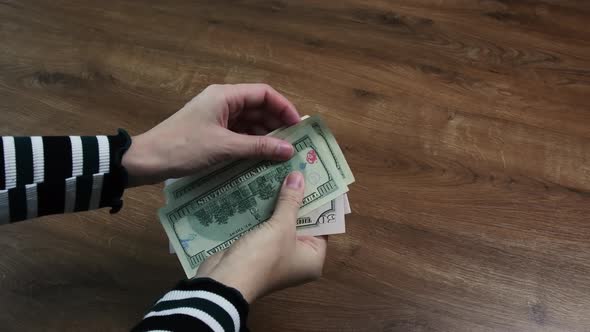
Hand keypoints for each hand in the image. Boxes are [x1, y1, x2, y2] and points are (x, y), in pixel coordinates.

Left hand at [122, 84, 300, 185]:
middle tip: (293, 145)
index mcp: (225, 96)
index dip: (284, 108)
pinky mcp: (211, 132)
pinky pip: (238, 134)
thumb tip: (289, 150)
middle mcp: (223, 102)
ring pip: (249, 123)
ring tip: (281, 154)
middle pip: (258, 108)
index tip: (298, 127)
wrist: (148, 160)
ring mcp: (216, 117)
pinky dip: (251, 144)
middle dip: (276, 125)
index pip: (264, 94)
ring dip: (265, 137)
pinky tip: (262, 158)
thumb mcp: (225, 147)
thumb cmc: (185, 148)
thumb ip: (259, 148)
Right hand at [195, 171, 327, 302]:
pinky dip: (266, 211)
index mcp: (313, 258)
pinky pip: (268, 226)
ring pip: (284, 223)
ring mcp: (278, 254)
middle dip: (299, 199)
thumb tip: (299, 176)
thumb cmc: (262, 257)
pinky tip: (264, 188)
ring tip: (283, 173)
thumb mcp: (281, 227)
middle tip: (300, 170)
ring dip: (281, 202)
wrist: (225, 281)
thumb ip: (291, 201)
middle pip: (303, 222)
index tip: (320, 177)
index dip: (321, 201)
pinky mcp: (260, 249)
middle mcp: (299, 258)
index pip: (324, 225)